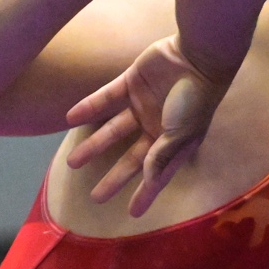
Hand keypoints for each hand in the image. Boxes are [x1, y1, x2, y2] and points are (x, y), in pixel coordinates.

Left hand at [65, 34, 232, 216]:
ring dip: (92, 145)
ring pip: (113, 130)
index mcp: (173, 143)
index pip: (156, 175)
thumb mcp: (180, 134)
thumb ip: (161, 156)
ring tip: (71, 162)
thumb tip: (148, 180)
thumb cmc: (196, 100)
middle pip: (131, 158)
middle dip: (113, 177)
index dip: (145, 194)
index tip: (133, 214)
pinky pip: (106, 98)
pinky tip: (70, 118)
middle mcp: (157, 127)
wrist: (199, 55)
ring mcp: (143, 105)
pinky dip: (88, 107)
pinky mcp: (132, 82)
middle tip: (94, 197)